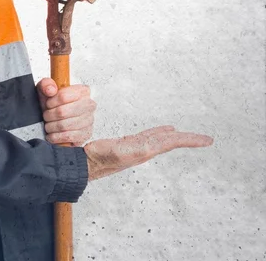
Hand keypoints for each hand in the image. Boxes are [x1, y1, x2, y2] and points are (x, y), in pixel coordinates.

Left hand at [37, 78, 96, 145]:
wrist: (57, 118)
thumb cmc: (53, 103)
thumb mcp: (46, 89)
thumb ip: (46, 84)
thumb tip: (51, 90)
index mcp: (82, 91)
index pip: (63, 96)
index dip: (51, 102)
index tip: (48, 104)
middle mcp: (89, 105)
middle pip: (62, 112)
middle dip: (49, 115)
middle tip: (46, 116)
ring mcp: (89, 121)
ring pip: (64, 125)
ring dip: (51, 127)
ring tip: (49, 125)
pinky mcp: (86, 134)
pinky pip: (68, 137)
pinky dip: (56, 137)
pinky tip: (52, 134)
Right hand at [84, 125, 213, 180]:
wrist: (87, 164)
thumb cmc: (99, 159)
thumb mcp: (117, 153)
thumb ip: (131, 150)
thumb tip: (146, 149)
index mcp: (145, 151)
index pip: (172, 143)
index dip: (189, 140)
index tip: (207, 141)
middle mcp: (144, 149)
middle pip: (171, 141)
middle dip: (189, 140)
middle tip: (206, 139)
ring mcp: (138, 147)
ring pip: (162, 139)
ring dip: (176, 136)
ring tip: (185, 133)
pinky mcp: (130, 144)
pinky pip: (151, 136)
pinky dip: (161, 132)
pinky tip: (165, 131)